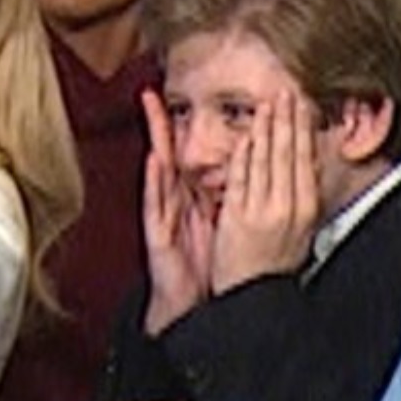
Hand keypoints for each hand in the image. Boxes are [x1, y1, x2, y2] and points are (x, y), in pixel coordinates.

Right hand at [139, 90, 214, 335]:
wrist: (190, 305)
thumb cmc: (206, 265)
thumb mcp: (222, 224)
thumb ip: (229, 196)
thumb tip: (250, 171)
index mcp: (190, 198)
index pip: (187, 156)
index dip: (186, 128)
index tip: (185, 99)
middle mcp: (174, 202)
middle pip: (167, 156)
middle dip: (159, 125)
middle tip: (151, 95)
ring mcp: (163, 216)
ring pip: (158, 173)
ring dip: (155, 142)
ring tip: (150, 114)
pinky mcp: (157, 234)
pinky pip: (156, 204)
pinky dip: (154, 182)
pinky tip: (155, 161)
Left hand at [210, 91, 318, 292]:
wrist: (253, 294)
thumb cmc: (276, 264)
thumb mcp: (302, 229)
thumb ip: (303, 196)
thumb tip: (310, 164)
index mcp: (306, 208)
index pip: (305, 158)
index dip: (302, 128)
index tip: (300, 105)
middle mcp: (287, 206)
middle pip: (287, 152)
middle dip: (286, 118)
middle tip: (285, 92)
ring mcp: (262, 209)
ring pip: (265, 159)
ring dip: (265, 128)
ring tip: (267, 104)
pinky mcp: (237, 215)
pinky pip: (241, 176)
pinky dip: (244, 154)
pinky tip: (246, 136)